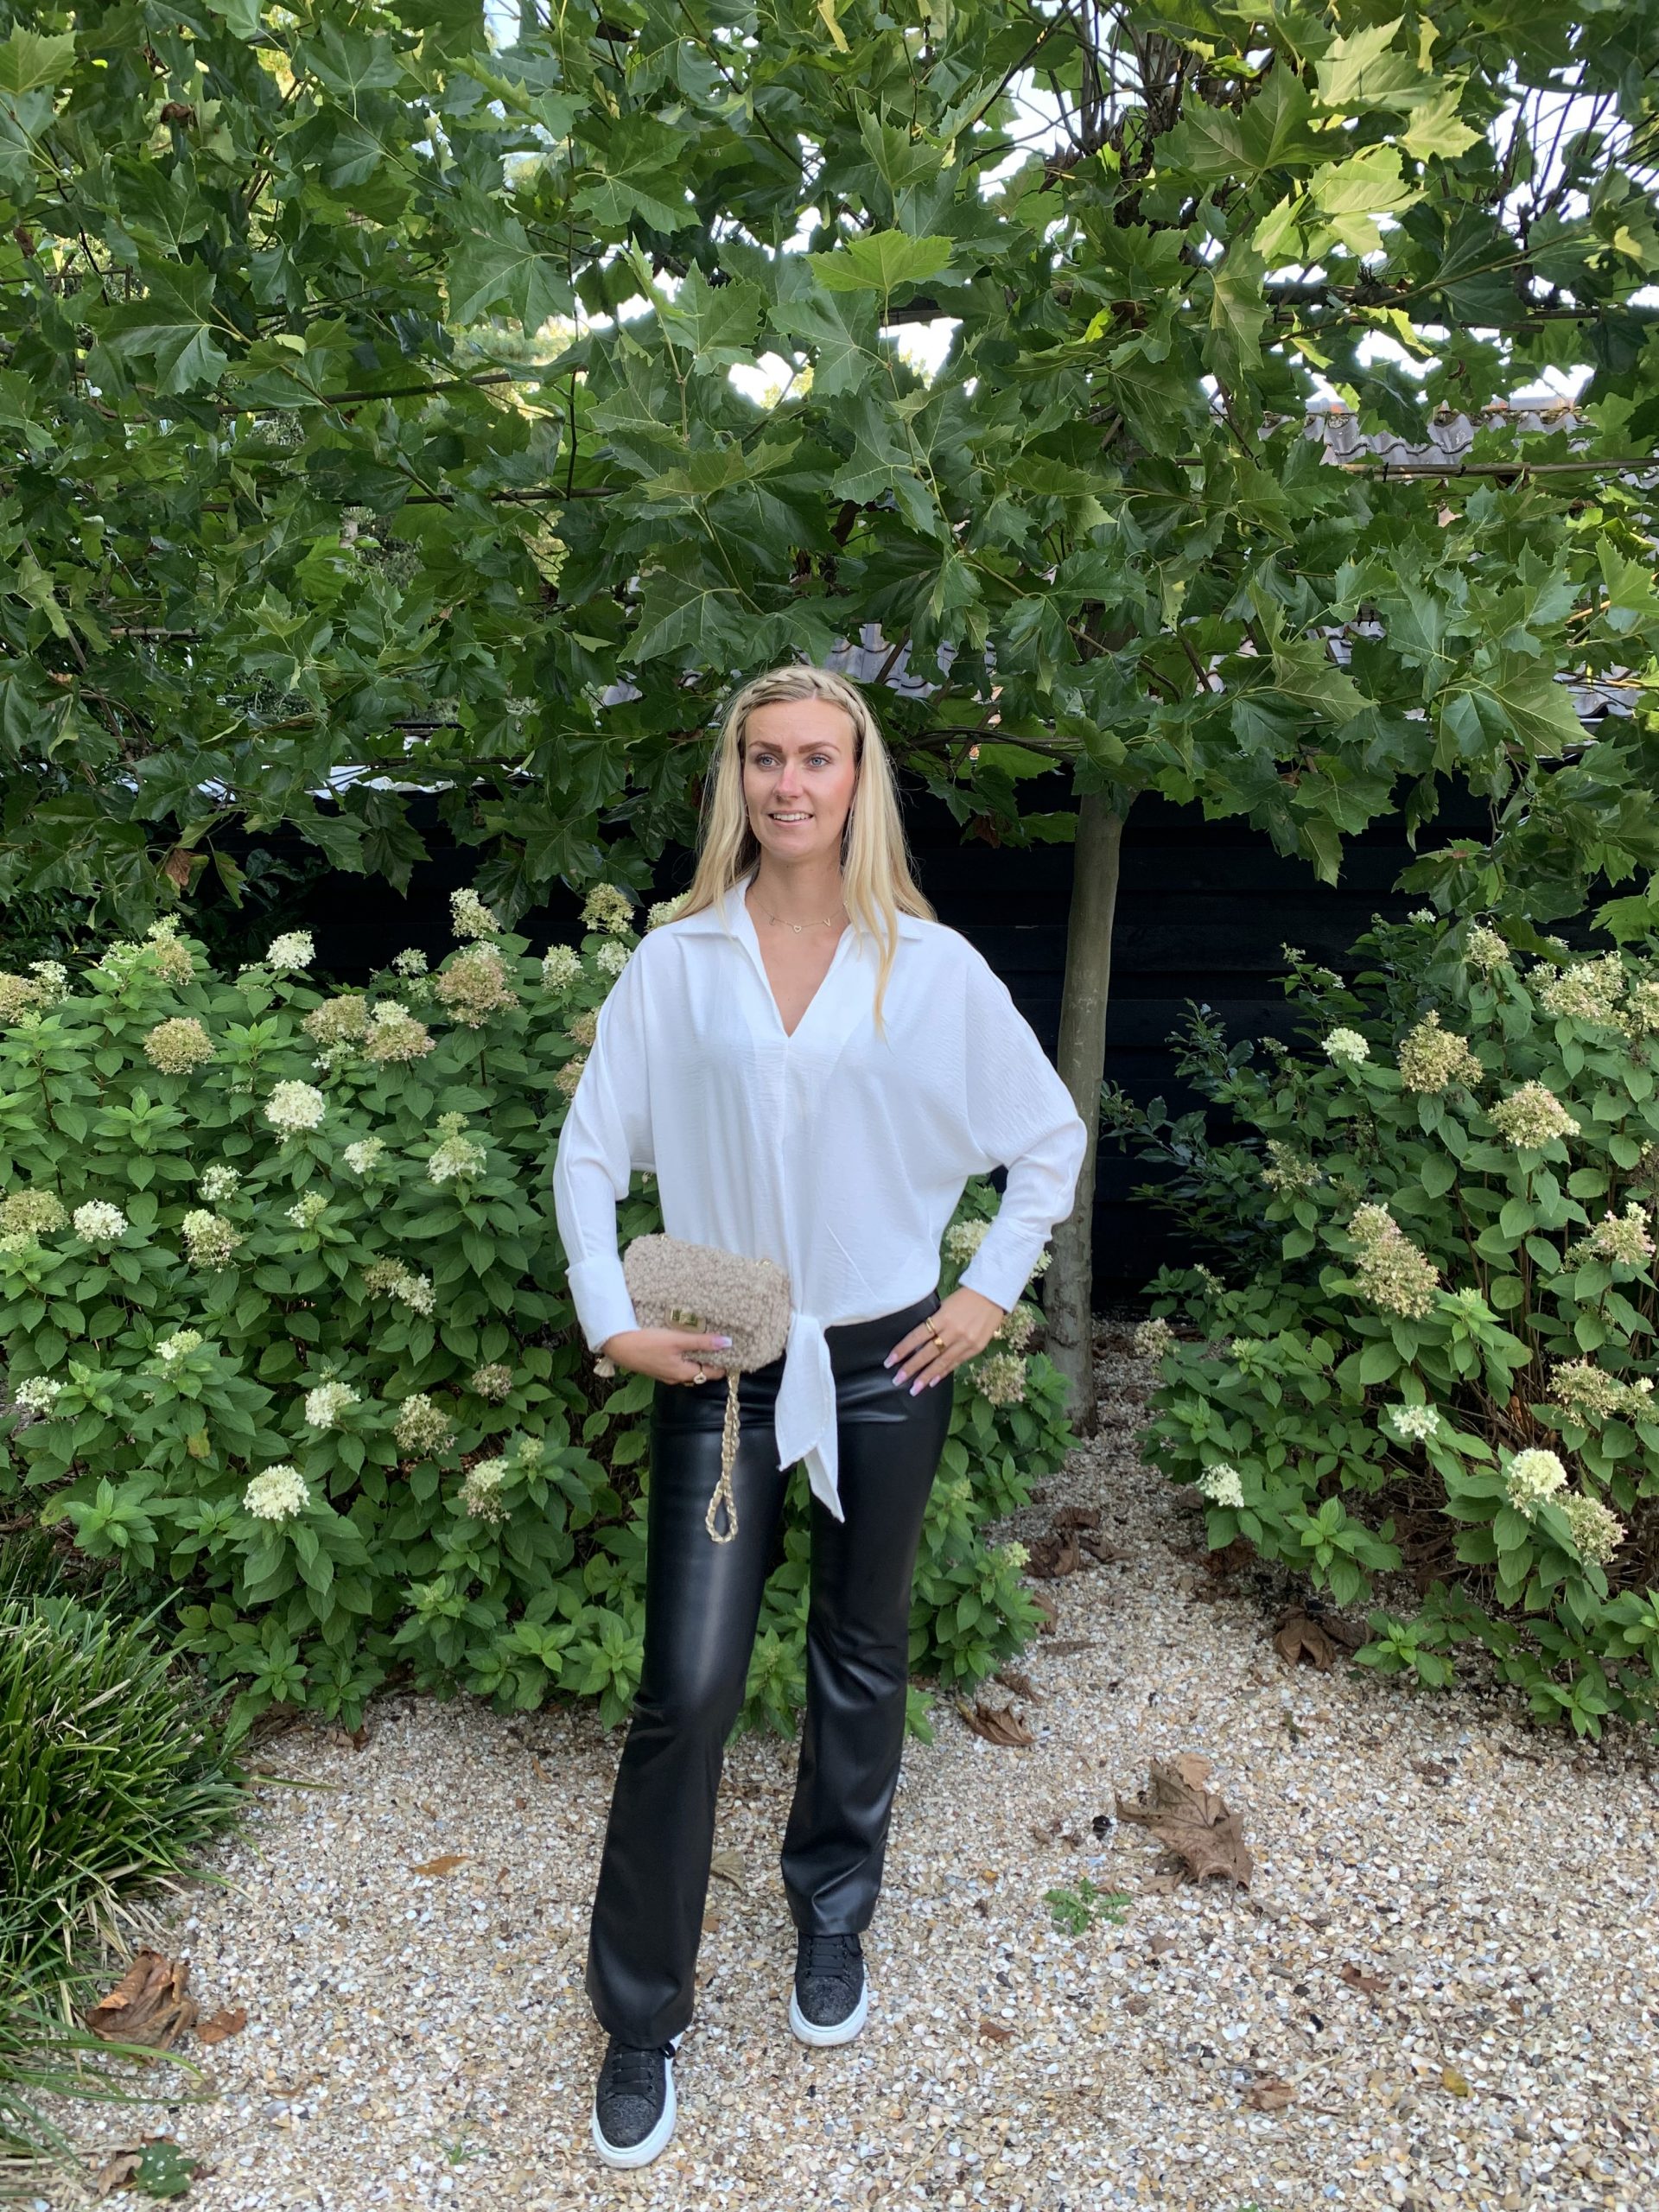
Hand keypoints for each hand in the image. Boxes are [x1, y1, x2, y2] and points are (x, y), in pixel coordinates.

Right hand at [599, 1325, 733, 1385]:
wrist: (617, 1345)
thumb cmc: (647, 1343)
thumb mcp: (677, 1340)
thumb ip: (702, 1342)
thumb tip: (727, 1343)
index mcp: (684, 1373)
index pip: (712, 1373)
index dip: (725, 1363)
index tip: (735, 1350)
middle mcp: (676, 1377)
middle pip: (701, 1370)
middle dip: (712, 1358)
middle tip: (722, 1341)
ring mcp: (666, 1373)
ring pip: (689, 1366)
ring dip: (698, 1355)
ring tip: (707, 1338)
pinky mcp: (658, 1365)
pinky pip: (679, 1362)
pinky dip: (686, 1354)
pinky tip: (686, 1341)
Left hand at [883, 1287, 1005, 1395]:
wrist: (992, 1295)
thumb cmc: (965, 1297)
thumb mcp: (945, 1305)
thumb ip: (934, 1322)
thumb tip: (918, 1341)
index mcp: (943, 1317)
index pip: (917, 1336)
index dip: (903, 1349)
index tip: (890, 1361)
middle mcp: (954, 1331)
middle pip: (928, 1352)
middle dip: (911, 1367)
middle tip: (897, 1380)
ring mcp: (966, 1341)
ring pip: (942, 1362)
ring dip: (926, 1377)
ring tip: (914, 1389)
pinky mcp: (976, 1348)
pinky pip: (956, 1363)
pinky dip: (943, 1372)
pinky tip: (933, 1381)